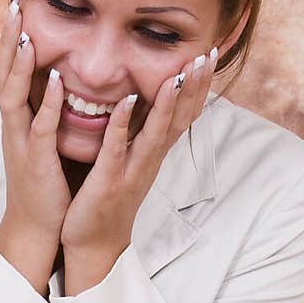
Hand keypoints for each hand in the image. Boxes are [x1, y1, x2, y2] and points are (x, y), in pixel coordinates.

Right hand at [0, 0, 70, 243]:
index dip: (11, 36)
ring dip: (18, 64)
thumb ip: (50, 108)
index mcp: (18, 117)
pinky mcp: (36, 161)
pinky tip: (57, 82)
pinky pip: (39, 128)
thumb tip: (63, 76)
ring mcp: (21, 141)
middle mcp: (13, 124)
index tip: (17, 1)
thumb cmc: (47, 182)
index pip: (10, 68)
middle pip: (2, 72)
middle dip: (7, 38)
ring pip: (12, 95)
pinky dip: (47, 104)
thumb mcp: (47, 138)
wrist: (39, 228)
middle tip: (13, 2)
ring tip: (25, 32)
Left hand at [59, 49, 218, 254]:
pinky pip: (117, 149)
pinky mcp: (109, 182)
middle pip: (180, 119)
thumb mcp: (128, 164)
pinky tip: (128, 100)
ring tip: (180, 71)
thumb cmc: (107, 203)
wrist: (94, 248)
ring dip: (169, 102)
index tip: (210, 55)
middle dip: (195, 86)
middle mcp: (150, 161)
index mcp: (154, 155)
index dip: (198, 87)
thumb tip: (142, 103)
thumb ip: (137, 135)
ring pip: (158, 133)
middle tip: (209, 54)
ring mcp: (132, 172)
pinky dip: (123, 124)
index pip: (184, 115)